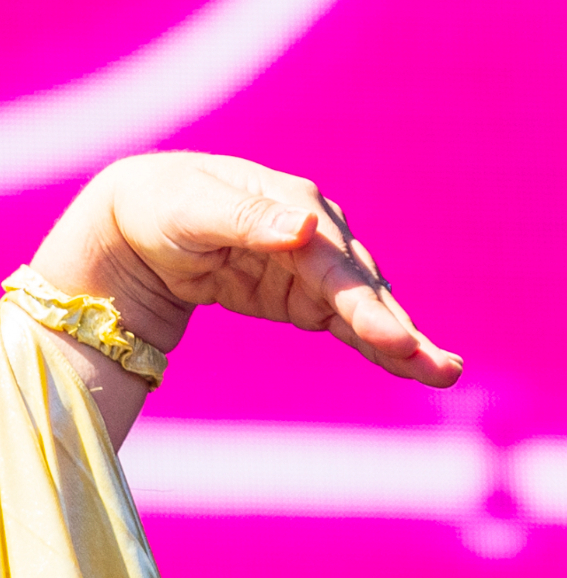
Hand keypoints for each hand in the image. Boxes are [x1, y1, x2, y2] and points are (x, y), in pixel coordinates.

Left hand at [32, 151, 462, 389]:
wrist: (134, 222)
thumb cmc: (161, 205)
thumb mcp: (191, 209)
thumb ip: (245, 220)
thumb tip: (305, 228)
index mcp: (292, 204)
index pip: (332, 263)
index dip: (361, 303)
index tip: (392, 339)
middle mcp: (314, 234)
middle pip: (361, 288)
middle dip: (399, 329)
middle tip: (439, 368)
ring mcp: (310, 265)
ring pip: (361, 307)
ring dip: (400, 340)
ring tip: (443, 372)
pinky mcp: (298, 293)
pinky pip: (340, 321)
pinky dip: (371, 342)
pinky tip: (408, 363)